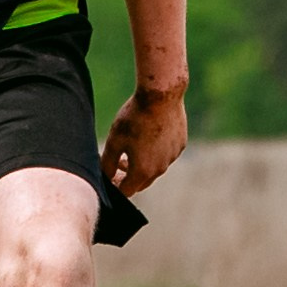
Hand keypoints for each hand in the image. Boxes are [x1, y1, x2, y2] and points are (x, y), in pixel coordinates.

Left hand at [99, 83, 187, 197]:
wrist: (161, 95)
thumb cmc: (134, 118)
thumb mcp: (114, 141)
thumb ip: (107, 164)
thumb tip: (106, 177)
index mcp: (143, 171)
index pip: (127, 191)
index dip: (115, 186)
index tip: (110, 174)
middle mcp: (160, 169)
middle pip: (142, 182)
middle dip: (129, 176)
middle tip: (119, 161)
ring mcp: (172, 156)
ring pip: (155, 167)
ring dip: (144, 163)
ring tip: (134, 145)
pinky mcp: (180, 144)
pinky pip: (166, 154)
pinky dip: (156, 151)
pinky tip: (150, 134)